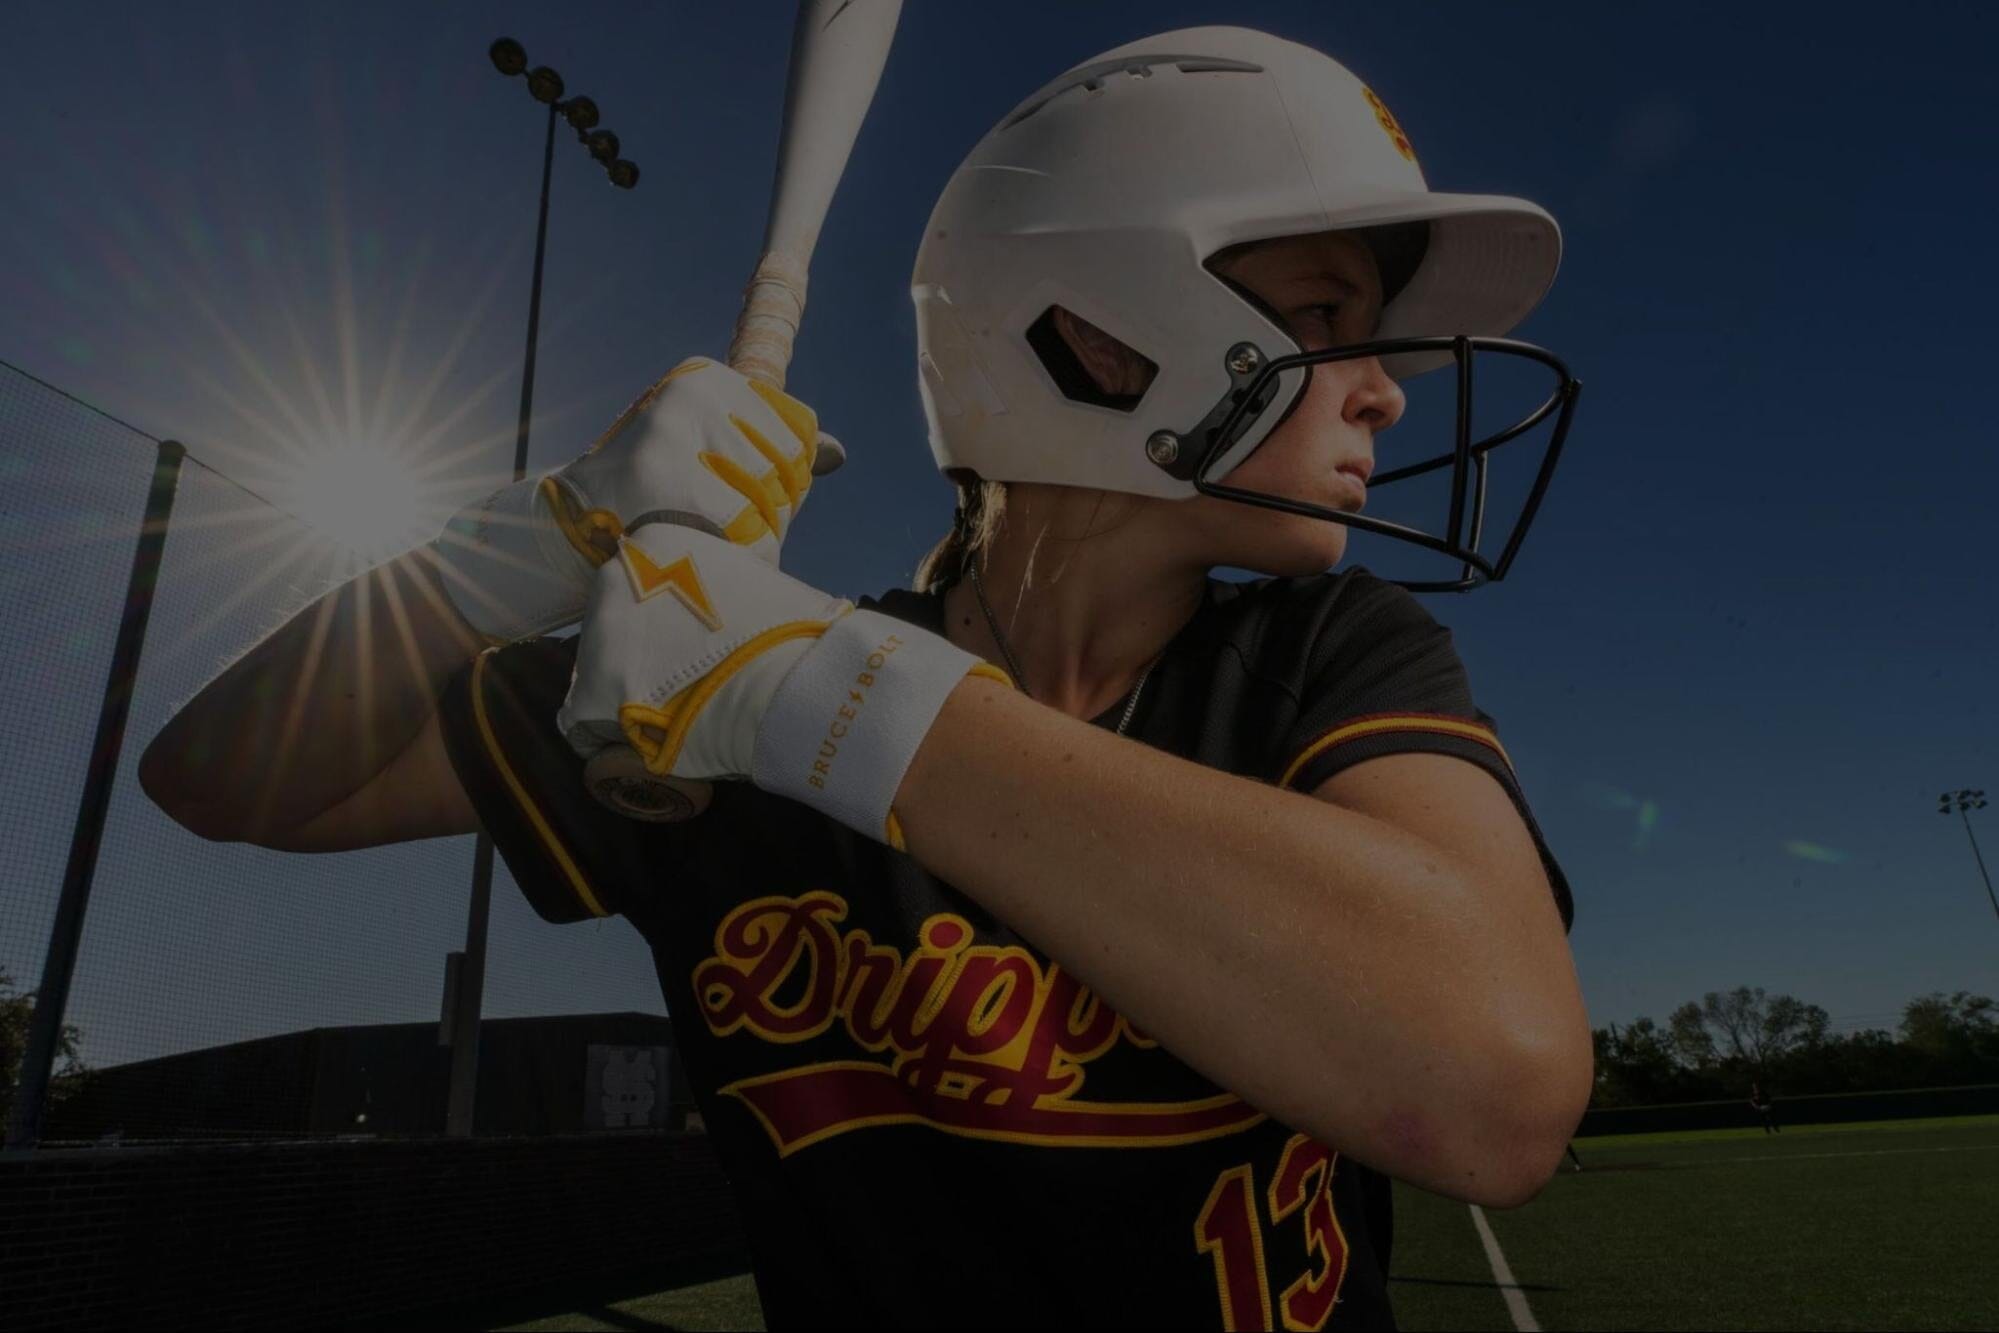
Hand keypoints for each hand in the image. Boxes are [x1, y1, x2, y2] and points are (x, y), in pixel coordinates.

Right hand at [552, 356, 837, 569]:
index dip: (785, 476)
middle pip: (787, 469)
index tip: (733, 486)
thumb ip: (775, 449)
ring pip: (769, 500)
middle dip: (768, 509)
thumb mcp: (715, 452)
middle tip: (712, 516)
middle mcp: (694, 392)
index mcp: (708, 377)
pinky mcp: (668, 475)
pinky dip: (734, 552)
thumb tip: (837, 453)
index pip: (799, 433)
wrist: (574, 526)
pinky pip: (743, 526)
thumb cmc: (657, 490)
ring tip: (701, 531)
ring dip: (749, 535)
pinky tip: (698, 549)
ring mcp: (678, 431)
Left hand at [556, 523, 1004, 845]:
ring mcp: (599, 635)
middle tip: (677, 682)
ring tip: (670, 716)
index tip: (679, 645)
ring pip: (597, 673)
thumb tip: (720, 605)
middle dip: (637, 655)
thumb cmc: (790, 632)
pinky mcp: (593, 693)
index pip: (633, 586)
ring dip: (626, 694)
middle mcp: (615, 578)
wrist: (793, 681)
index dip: (656, 622)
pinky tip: (646, 746)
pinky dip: (612, 738)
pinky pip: (584, 724)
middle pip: (611, 627)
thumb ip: (718, 587)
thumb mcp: (750, 584)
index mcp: (655, 544)